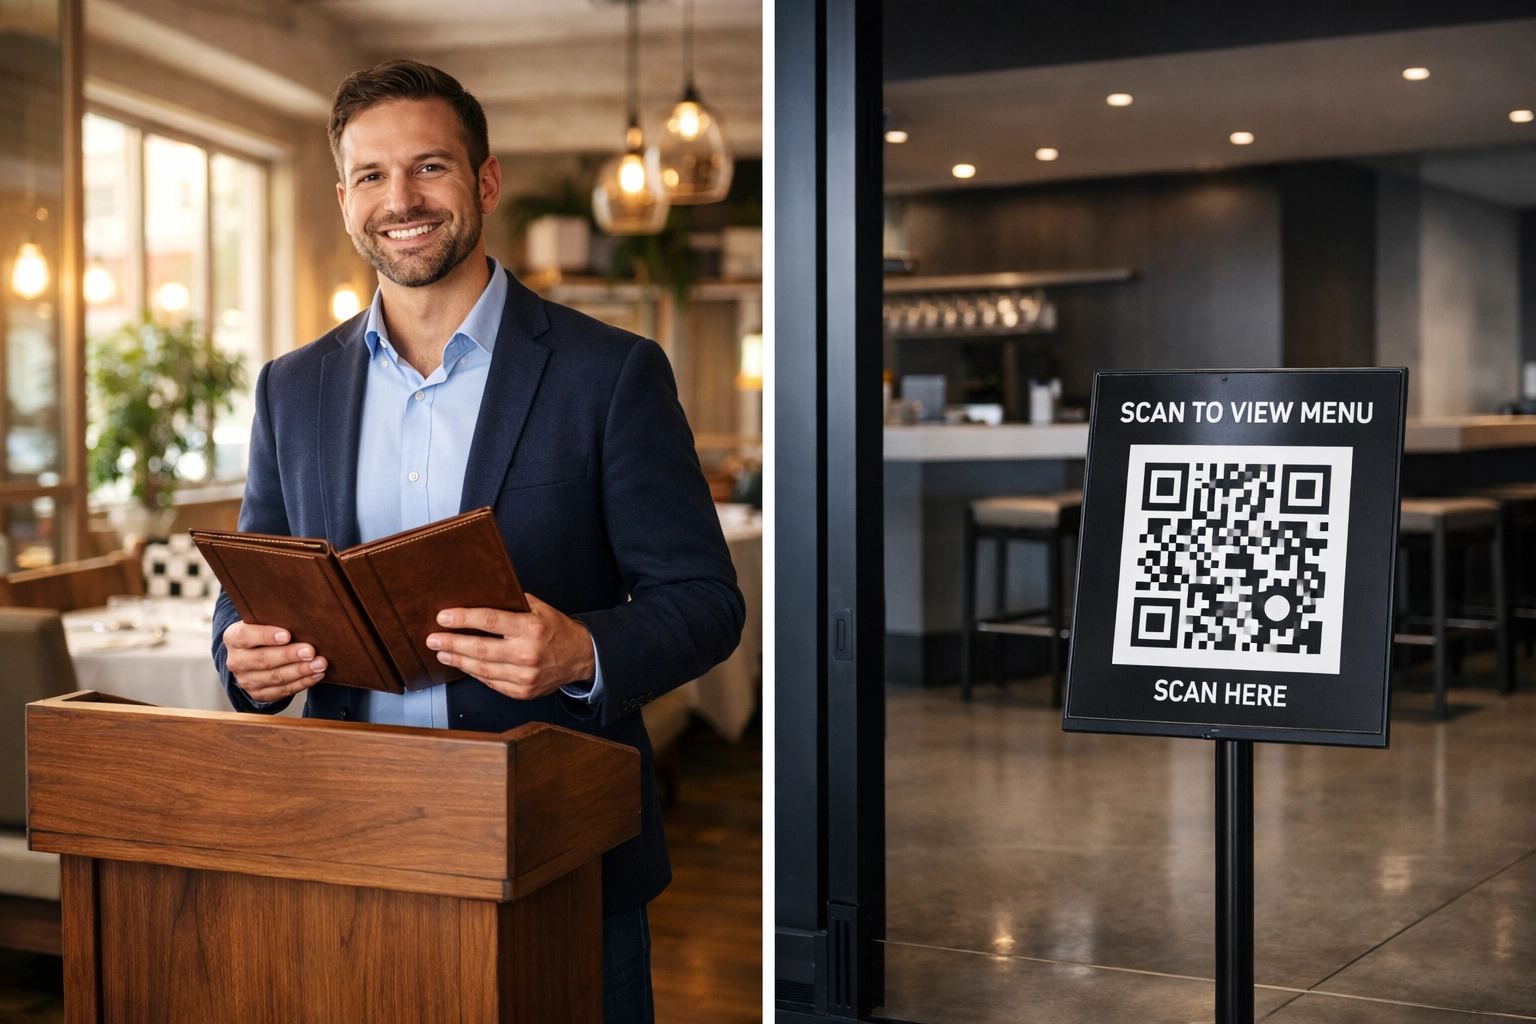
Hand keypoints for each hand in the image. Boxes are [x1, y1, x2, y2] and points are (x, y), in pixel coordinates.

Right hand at [223, 622, 326, 703]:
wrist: (253, 654)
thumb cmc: (265, 631)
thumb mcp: (262, 621)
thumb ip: (275, 618)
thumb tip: (301, 616)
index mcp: (233, 638)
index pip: (245, 636)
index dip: (266, 636)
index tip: (287, 635)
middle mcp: (236, 661)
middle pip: (263, 660)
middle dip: (289, 656)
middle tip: (311, 651)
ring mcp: (246, 680)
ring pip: (275, 678)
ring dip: (300, 671)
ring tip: (319, 664)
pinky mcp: (258, 694)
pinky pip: (282, 691)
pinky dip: (301, 683)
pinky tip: (316, 675)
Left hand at [428, 594, 595, 700]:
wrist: (581, 657)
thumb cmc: (556, 629)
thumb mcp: (539, 608)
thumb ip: (513, 603)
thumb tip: (480, 596)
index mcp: (531, 628)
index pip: (490, 621)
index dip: (463, 619)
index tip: (443, 617)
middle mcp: (527, 654)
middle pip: (480, 649)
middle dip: (452, 643)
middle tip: (433, 639)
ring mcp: (525, 676)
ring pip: (482, 669)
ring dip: (458, 660)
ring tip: (442, 653)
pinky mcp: (523, 691)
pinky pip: (492, 682)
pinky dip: (475, 673)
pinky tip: (464, 665)